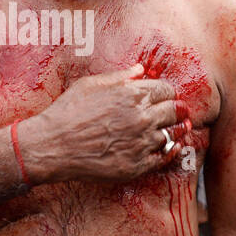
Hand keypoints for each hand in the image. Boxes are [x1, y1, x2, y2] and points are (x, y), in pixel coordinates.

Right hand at [18, 64, 189, 184]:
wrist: (53, 146)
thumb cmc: (67, 112)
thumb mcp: (90, 85)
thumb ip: (119, 77)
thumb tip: (140, 70)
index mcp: (132, 95)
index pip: (166, 89)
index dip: (168, 91)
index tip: (167, 95)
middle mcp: (141, 117)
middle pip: (174, 110)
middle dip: (178, 109)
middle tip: (181, 110)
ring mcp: (141, 143)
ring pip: (173, 134)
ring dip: (178, 129)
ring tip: (182, 128)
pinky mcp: (137, 165)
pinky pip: (164, 157)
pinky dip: (173, 150)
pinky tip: (174, 147)